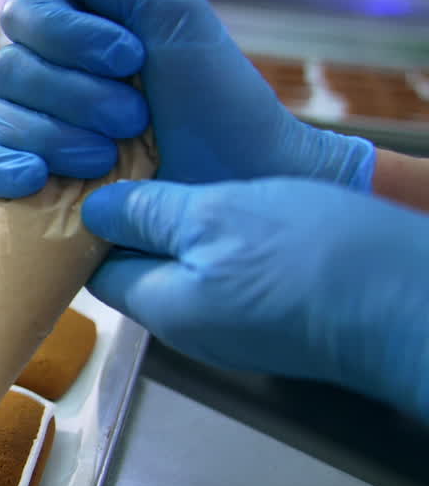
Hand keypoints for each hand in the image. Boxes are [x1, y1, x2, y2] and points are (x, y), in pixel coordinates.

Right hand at [0, 0, 374, 198]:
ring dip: (53, 134)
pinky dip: (0, 167)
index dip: (68, 34)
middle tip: (133, 116)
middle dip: (74, 93)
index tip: (131, 57)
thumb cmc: (218, 102)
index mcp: (76, 37)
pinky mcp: (27, 189)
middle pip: (7, 68)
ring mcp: (32, 136)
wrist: (237, 187)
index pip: (25, 14)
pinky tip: (37, 177)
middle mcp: (46, 83)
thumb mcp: (174, 16)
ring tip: (108, 157)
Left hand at [83, 177, 428, 420]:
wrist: (414, 302)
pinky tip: (242, 199)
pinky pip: (231, 272)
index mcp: (165, 307)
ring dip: (185, 222)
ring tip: (193, 171)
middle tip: (143, 160)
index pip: (96, 268)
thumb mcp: (216, 217)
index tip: (96, 173)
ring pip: (189, 267)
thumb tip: (95, 212)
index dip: (90, 221)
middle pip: (140, 268)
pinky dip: (226, 236)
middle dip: (138, 217)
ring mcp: (238, 324)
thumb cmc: (314, 259)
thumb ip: (149, 215)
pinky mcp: (279, 312)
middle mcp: (194, 326)